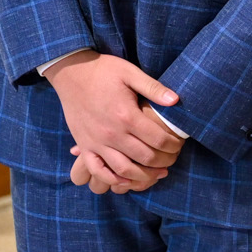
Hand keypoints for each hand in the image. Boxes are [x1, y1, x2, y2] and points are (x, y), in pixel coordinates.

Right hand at [42, 50, 185, 192]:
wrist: (71, 72)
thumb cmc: (103, 71)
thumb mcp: (130, 73)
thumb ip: (154, 88)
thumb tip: (176, 100)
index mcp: (126, 115)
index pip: (158, 140)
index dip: (174, 145)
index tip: (180, 144)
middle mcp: (112, 133)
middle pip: (145, 158)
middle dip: (164, 161)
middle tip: (173, 159)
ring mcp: (96, 142)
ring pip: (124, 170)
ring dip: (144, 176)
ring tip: (157, 173)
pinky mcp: (84, 146)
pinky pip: (98, 170)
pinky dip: (112, 179)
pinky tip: (125, 180)